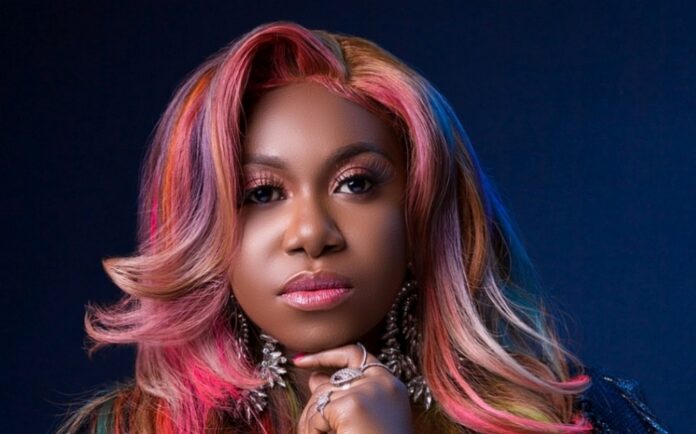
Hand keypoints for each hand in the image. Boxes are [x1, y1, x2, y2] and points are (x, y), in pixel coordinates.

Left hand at [294, 343, 414, 433]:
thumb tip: (314, 378)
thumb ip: (341, 396)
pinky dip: (313, 432)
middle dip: (312, 404)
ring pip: (321, 398)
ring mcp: (368, 390)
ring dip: (310, 424)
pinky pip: (318, 415)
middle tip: (307, 429)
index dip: (326, 355)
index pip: (355, 353)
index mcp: (390, 386)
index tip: (300, 361)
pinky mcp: (353, 405)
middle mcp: (383, 382)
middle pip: (331, 381)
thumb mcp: (361, 419)